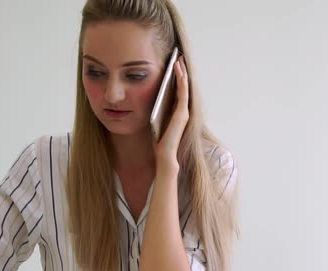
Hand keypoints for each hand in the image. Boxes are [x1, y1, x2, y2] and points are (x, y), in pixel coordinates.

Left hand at [153, 56, 189, 170]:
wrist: (164, 157)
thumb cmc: (158, 142)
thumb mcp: (155, 122)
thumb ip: (155, 112)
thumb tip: (143, 100)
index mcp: (176, 113)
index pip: (177, 91)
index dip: (176, 78)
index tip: (173, 65)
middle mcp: (183, 111)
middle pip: (183, 87)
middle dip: (181, 72)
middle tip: (179, 57)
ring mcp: (184, 112)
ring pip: (185, 88)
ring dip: (183, 73)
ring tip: (179, 60)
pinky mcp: (182, 114)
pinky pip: (183, 93)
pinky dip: (182, 81)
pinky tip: (178, 71)